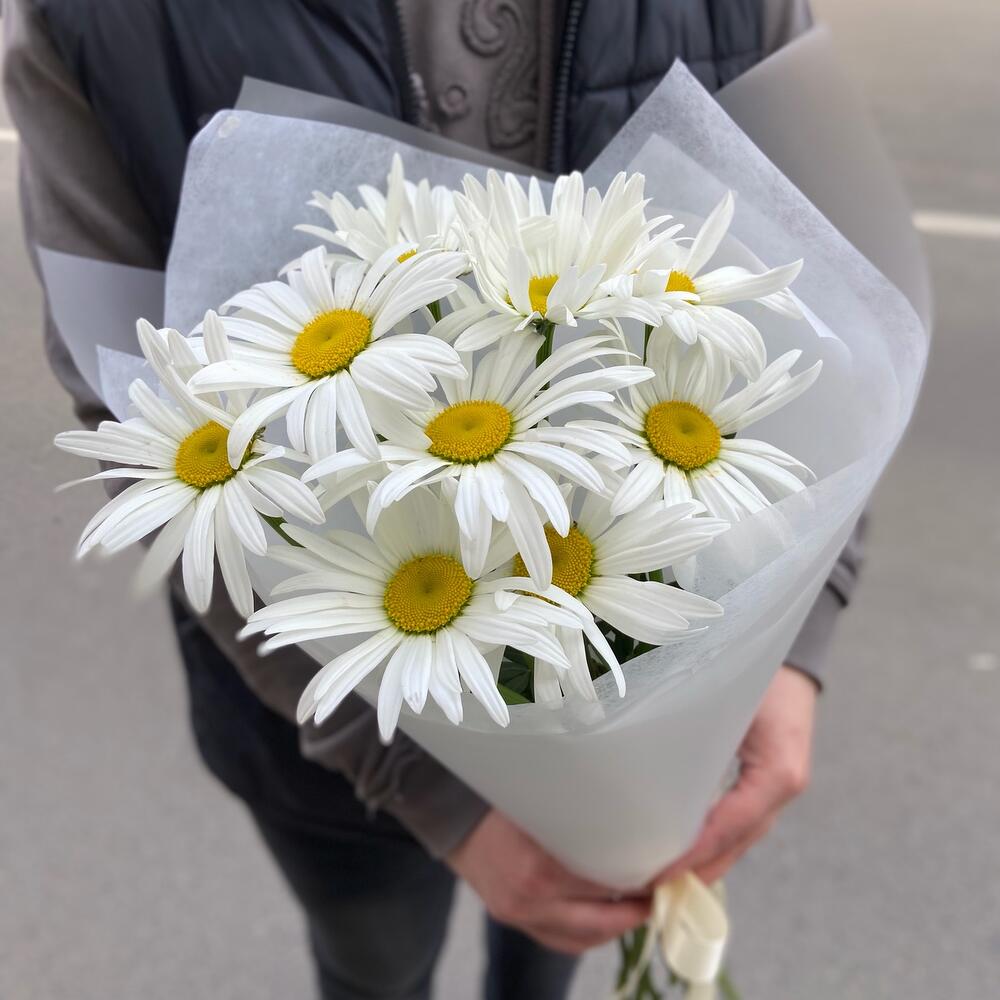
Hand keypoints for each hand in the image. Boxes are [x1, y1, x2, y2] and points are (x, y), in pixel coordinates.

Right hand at [448, 809, 650, 954]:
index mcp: (537, 868)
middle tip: (662, 889)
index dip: (638, 877)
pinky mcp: (514, 921)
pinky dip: (591, 933)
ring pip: (585, 937)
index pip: (604, 883)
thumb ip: (579, 812)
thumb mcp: (541, 798)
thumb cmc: (500, 799)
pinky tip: (609, 917)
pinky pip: (563, 941)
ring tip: (643, 903)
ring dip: (618, 924)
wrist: (451, 816)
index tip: (663, 866)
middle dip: (637, 907)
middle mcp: (529, 899)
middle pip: (601, 919)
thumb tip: (629, 810)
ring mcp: (520, 916)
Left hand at [656, 665, 817, 885]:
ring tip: (656, 880)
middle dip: (694, 870)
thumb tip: (640, 762)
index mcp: (777, 768)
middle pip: (736, 843)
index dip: (695, 854)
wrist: (792, 648)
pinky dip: (711, 840)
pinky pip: (739, 819)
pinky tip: (680, 850)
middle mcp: (784, 784)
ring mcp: (781, 785)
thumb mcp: (724, 691)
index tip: (657, 875)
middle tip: (646, 890)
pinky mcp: (769, 779)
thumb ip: (692, 727)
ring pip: (739, 838)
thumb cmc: (754, 664)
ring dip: (702, 861)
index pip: (731, 825)